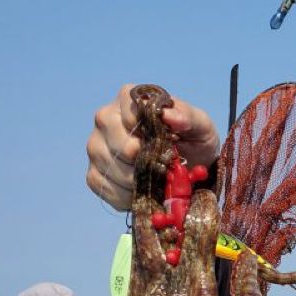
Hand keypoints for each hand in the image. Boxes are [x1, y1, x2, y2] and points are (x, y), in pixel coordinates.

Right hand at [85, 84, 220, 209]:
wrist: (190, 168)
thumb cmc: (193, 140)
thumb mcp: (201, 126)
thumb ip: (187, 116)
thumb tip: (167, 115)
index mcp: (129, 100)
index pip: (128, 111)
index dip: (147, 133)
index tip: (166, 144)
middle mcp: (106, 119)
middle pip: (117, 142)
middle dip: (144, 161)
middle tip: (162, 167)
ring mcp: (97, 146)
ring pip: (109, 165)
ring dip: (136, 181)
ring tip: (155, 181)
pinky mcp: (94, 172)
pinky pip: (101, 185)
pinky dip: (124, 196)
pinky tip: (141, 193)